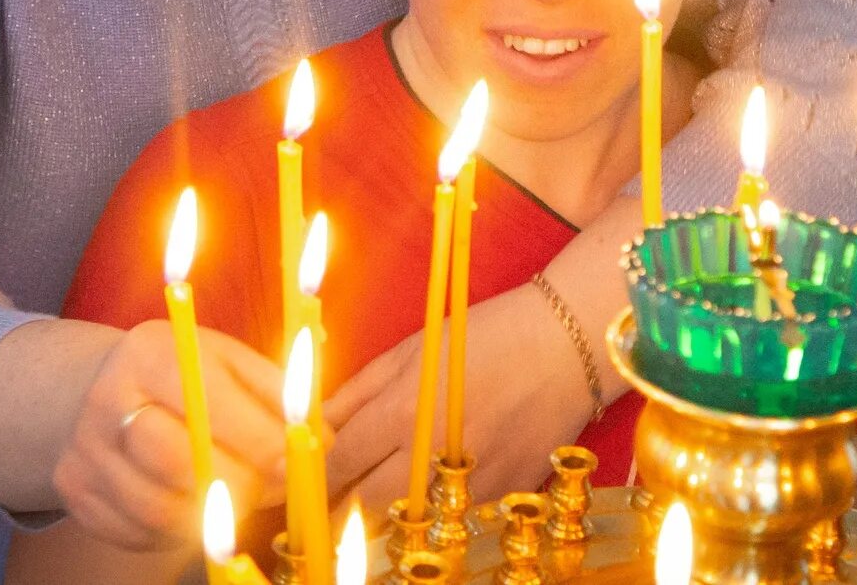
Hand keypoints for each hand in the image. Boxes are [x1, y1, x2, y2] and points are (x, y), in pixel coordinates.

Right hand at [53, 318, 288, 550]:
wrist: (100, 390)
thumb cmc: (184, 378)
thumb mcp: (228, 362)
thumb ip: (276, 393)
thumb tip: (320, 440)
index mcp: (150, 353)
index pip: (209, 403)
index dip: (261, 439)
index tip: (295, 459)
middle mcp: (107, 399)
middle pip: (180, 463)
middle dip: (239, 485)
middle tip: (268, 486)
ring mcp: (85, 451)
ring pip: (161, 510)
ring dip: (212, 518)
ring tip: (237, 497)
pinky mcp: (77, 495)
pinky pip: (139, 533)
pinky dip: (178, 532)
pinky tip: (194, 507)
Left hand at [325, 284, 590, 518]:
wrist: (566, 343)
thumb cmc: (483, 335)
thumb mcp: (409, 352)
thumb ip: (356, 393)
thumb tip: (312, 427)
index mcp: (405, 410)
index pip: (340, 462)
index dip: (310, 479)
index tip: (290, 485)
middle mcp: (436, 453)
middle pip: (367, 505)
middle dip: (338, 509)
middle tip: (325, 505)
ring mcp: (473, 481)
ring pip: (409, 522)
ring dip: (383, 516)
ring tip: (371, 502)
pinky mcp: (504, 495)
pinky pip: (454, 518)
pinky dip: (433, 511)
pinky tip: (428, 492)